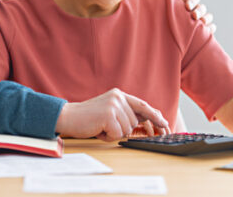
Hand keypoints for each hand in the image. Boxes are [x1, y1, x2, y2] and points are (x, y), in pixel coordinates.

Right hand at [55, 88, 169, 141]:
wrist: (68, 117)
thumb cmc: (88, 118)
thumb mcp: (109, 110)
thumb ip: (125, 112)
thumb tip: (144, 120)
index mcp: (119, 95)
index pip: (142, 105)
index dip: (154, 115)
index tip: (165, 123)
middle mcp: (118, 97)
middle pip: (134, 122)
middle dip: (121, 129)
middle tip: (104, 126)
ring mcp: (114, 105)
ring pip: (127, 130)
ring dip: (113, 133)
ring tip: (100, 127)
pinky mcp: (108, 115)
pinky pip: (117, 134)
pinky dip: (107, 136)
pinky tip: (98, 129)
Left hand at [166, 0, 215, 32]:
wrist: (163, 32)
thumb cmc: (163, 16)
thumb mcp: (163, 4)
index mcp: (187, 2)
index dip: (192, 1)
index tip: (187, 7)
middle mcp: (195, 10)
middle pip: (202, 7)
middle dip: (199, 11)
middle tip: (194, 16)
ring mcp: (200, 20)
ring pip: (208, 17)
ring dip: (206, 19)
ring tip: (201, 23)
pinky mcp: (202, 31)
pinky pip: (211, 28)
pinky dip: (210, 29)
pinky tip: (206, 31)